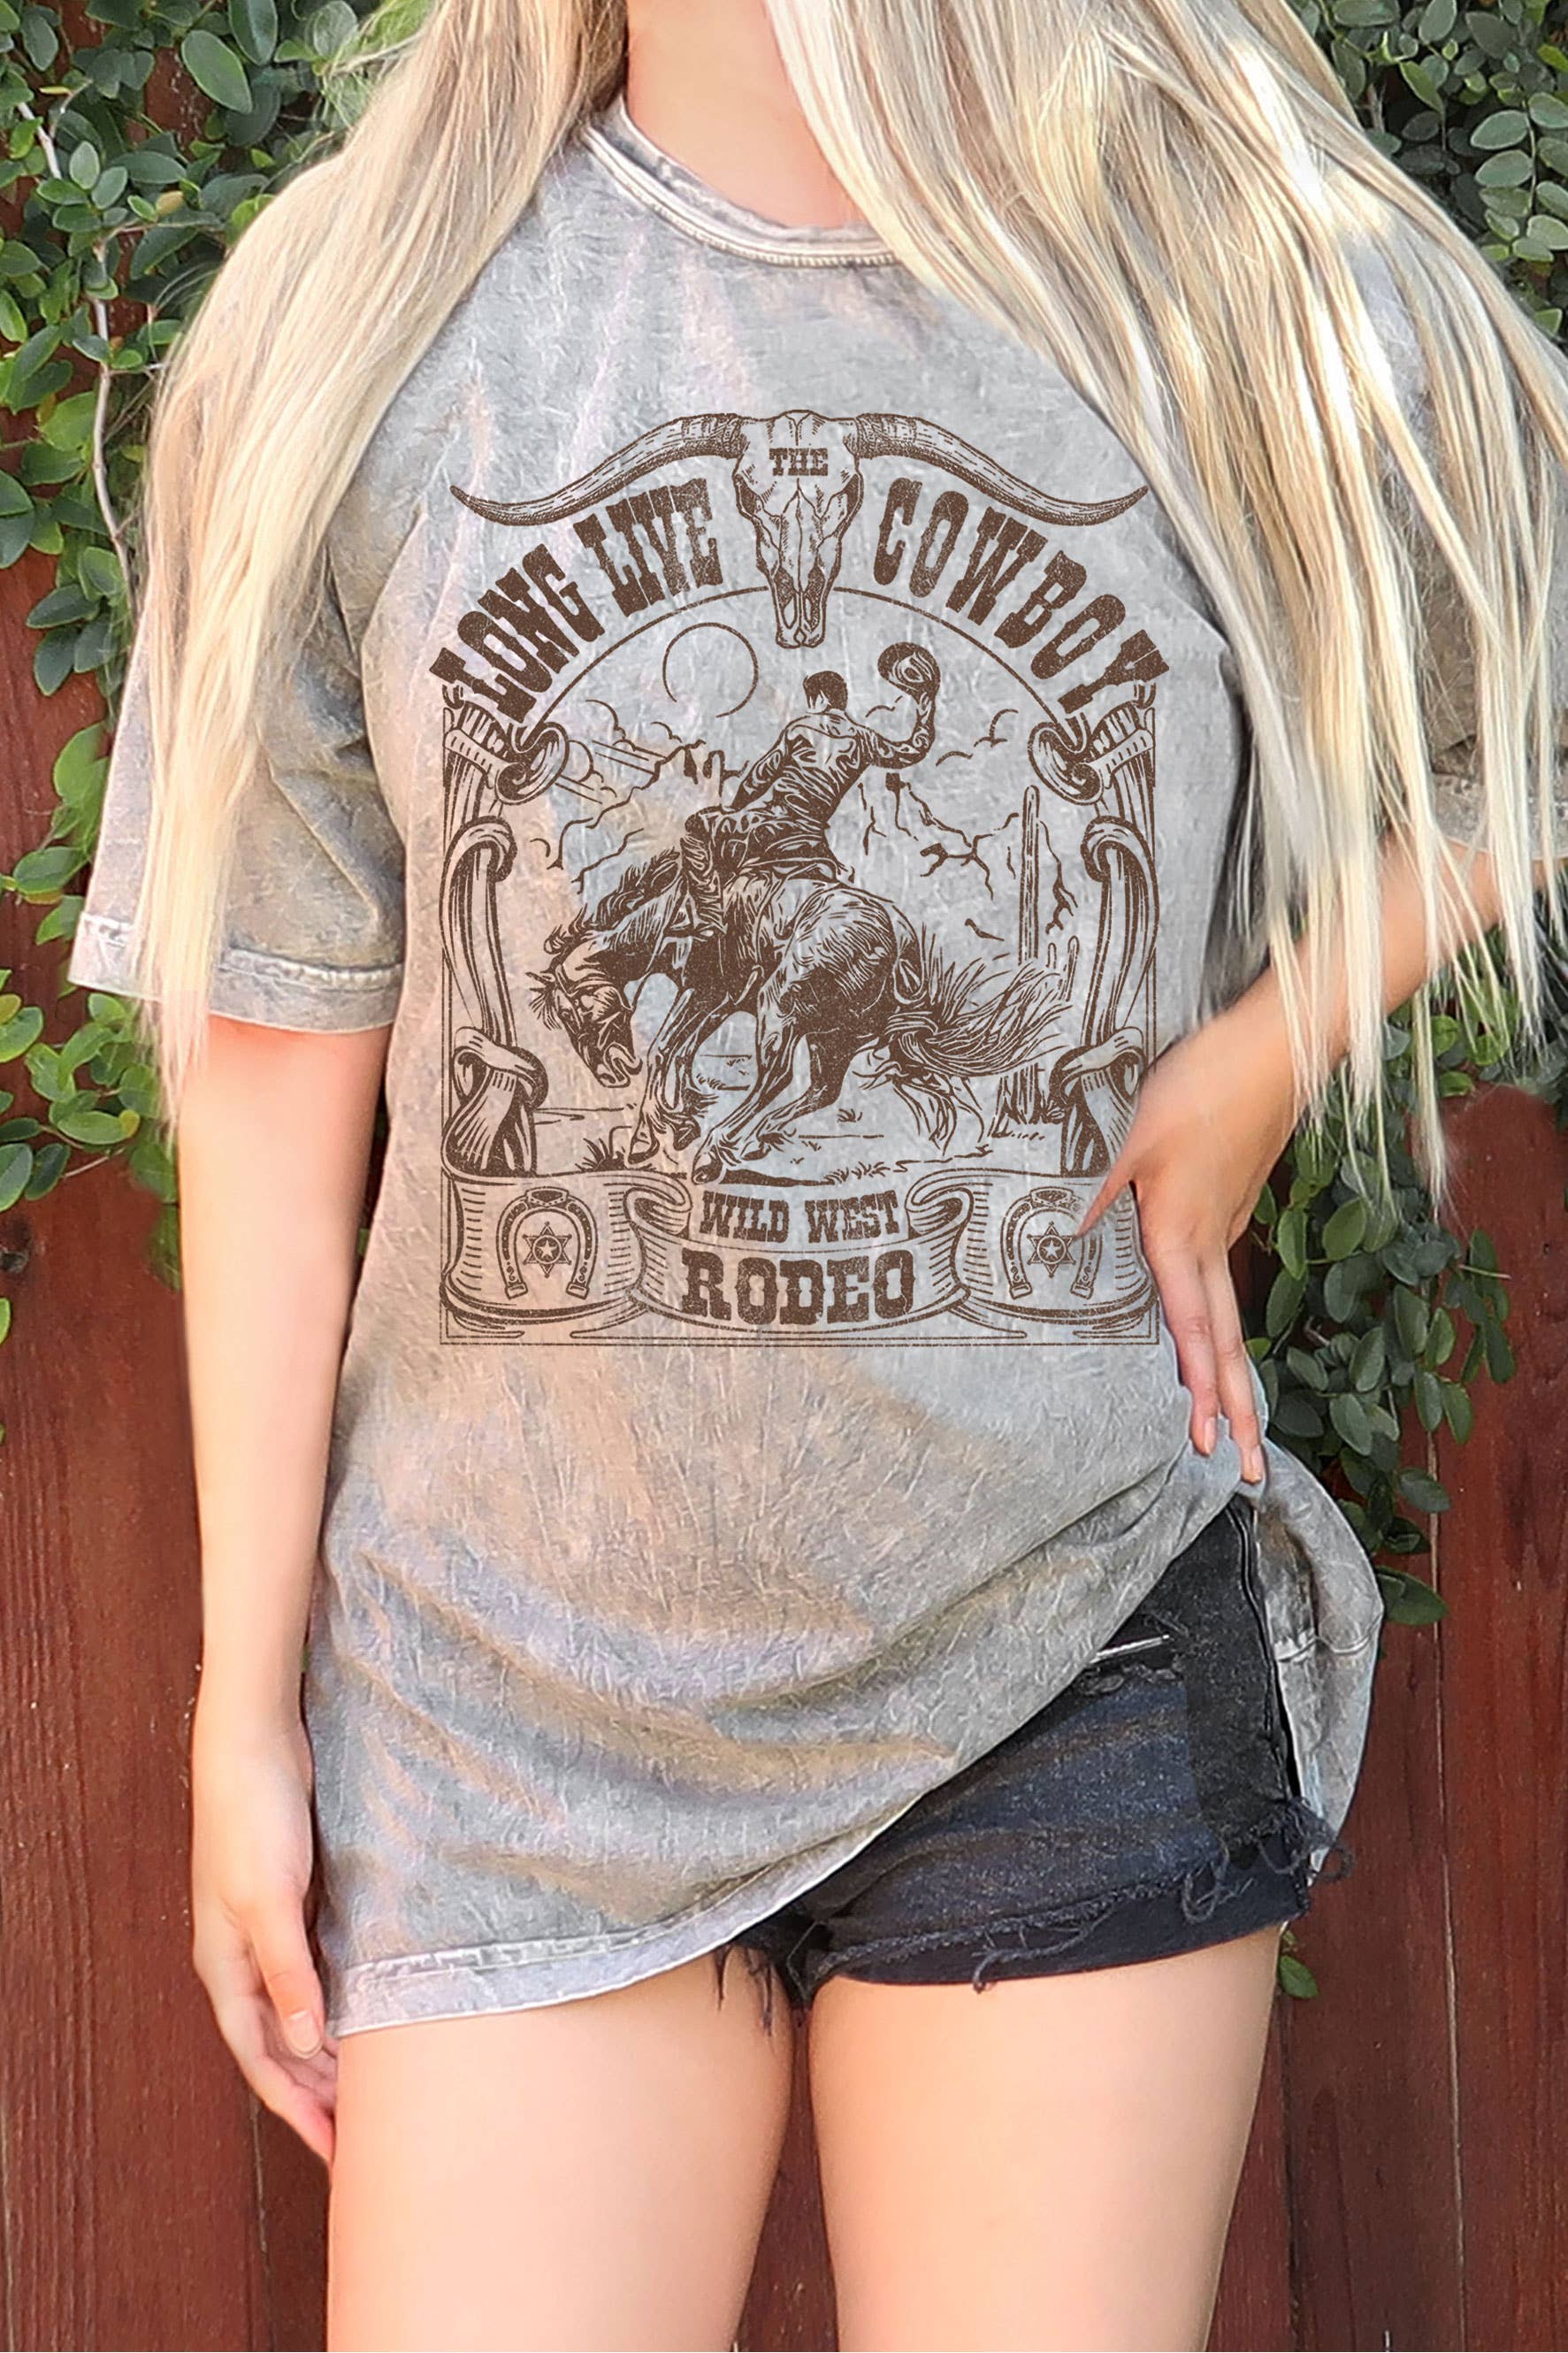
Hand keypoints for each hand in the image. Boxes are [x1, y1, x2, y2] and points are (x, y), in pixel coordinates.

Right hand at [190, 1696, 336, 2165]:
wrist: (254, 1746)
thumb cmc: (253, 1818)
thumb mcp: (269, 1899)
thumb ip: (286, 1971)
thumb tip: (303, 2041)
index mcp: (226, 1968)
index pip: (261, 2060)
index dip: (296, 2108)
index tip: (332, 2152)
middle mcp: (242, 1959)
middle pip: (279, 2046)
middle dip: (314, 2093)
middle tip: (361, 2135)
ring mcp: (266, 1932)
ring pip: (297, 2012)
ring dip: (327, 2051)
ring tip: (369, 2090)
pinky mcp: (292, 1904)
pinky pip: (314, 1973)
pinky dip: (336, 2003)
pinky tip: (368, 2013)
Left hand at [1074, 998, 1298, 1485]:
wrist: (1274, 1048)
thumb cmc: (1202, 1084)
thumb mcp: (1135, 1136)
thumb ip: (1103, 1190)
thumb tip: (1069, 1234)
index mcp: (1184, 1233)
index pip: (1193, 1327)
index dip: (1199, 1386)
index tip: (1205, 1440)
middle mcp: (1213, 1242)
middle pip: (1228, 1342)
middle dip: (1236, 1409)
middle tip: (1243, 1470)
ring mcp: (1227, 1227)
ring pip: (1231, 1316)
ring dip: (1233, 1376)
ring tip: (1239, 1428)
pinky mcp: (1232, 1207)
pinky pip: (1224, 1283)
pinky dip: (1222, 1328)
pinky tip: (1213, 1341)